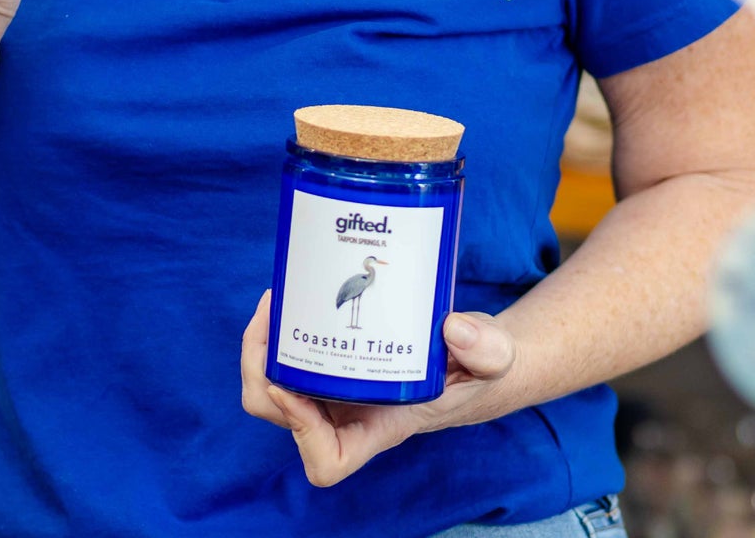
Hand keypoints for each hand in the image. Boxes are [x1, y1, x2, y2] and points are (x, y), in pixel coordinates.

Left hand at [240, 290, 523, 486]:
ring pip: (274, 385)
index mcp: (379, 427)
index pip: (326, 461)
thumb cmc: (478, 369)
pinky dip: (280, 331)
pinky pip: (289, 356)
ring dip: (262, 347)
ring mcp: (335, 387)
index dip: (301, 433)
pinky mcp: (333, 358)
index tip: (293, 388)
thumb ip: (485, 349)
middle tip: (272, 316)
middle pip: (281, 416)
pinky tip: (294, 295)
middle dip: (262, 371)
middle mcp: (347, 414)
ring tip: (277, 299)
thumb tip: (454, 329)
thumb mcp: (492, 359)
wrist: (473, 352)